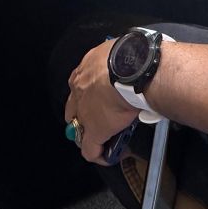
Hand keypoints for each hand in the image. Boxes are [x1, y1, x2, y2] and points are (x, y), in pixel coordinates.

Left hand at [64, 39, 139, 164]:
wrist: (130, 70)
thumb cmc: (129, 56)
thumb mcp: (119, 52)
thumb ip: (119, 59)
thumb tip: (133, 58)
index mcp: (86, 69)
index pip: (81, 84)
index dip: (89, 95)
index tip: (100, 99)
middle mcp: (79, 89)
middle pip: (74, 107)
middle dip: (83, 114)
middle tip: (99, 119)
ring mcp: (84, 112)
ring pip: (80, 128)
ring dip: (90, 133)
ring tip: (103, 138)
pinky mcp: (93, 131)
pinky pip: (90, 149)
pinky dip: (97, 154)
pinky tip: (105, 156)